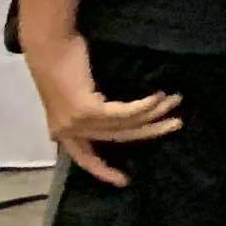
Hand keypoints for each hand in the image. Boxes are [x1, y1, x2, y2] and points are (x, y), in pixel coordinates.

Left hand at [26, 40, 178, 188]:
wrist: (49, 44)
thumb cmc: (61, 61)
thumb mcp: (74, 91)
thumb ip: (89, 108)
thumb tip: (119, 114)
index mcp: (61, 131)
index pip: (84, 158)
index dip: (104, 171)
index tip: (124, 181)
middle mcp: (67, 132)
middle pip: (117, 139)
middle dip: (150, 132)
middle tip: (176, 124)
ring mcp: (76, 123)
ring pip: (124, 125)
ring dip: (154, 113)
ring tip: (175, 100)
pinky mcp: (86, 110)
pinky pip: (123, 113)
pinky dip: (144, 106)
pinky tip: (158, 97)